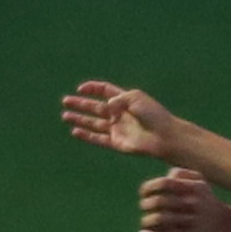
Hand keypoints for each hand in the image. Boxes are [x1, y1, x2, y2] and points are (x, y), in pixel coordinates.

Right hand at [63, 80, 182, 158]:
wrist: (165, 137)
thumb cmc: (155, 115)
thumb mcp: (136, 99)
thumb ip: (118, 100)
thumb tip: (105, 105)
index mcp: (125, 99)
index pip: (105, 91)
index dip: (93, 88)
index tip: (81, 88)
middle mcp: (119, 114)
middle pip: (95, 107)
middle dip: (80, 104)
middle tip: (65, 101)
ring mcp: (117, 128)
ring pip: (93, 123)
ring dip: (79, 119)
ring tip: (65, 116)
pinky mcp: (117, 143)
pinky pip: (98, 139)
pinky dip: (86, 135)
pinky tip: (75, 131)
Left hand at [138, 167, 230, 231]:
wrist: (225, 225)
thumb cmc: (206, 201)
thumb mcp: (200, 182)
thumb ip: (181, 174)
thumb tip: (163, 178)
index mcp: (192, 187)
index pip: (164, 183)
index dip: (149, 187)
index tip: (144, 193)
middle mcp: (192, 202)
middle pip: (159, 201)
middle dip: (146, 204)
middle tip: (144, 207)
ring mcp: (192, 219)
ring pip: (160, 219)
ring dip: (147, 221)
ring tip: (145, 222)